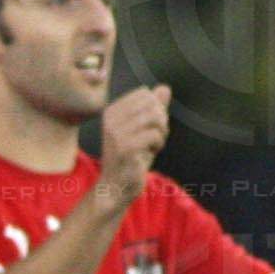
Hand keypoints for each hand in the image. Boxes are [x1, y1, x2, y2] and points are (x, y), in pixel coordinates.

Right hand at [94, 84, 169, 203]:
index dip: (154, 108)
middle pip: (152, 103)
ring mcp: (116, 133)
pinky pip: (154, 134)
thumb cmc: (130, 158)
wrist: (115, 186)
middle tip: (155, 137)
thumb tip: (164, 87)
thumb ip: (152, 108)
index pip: (145, 94)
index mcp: (111, 111)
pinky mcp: (126, 147)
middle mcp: (110, 119)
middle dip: (160, 119)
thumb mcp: (142, 129)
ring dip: (161, 132)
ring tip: (154, 144)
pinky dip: (158, 143)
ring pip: (155, 117)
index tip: (148, 127)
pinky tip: (151, 153)